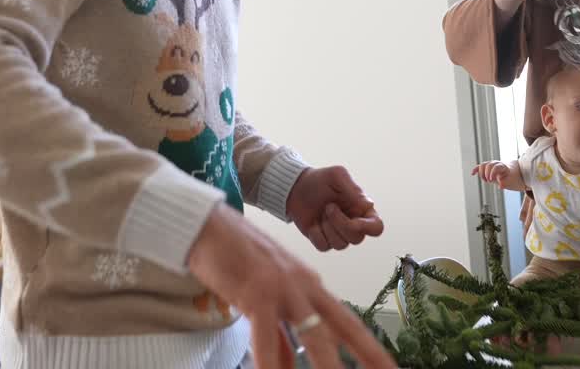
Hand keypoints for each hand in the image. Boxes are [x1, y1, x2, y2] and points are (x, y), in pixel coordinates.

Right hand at [188, 204, 395, 368]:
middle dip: (369, 355)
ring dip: (326, 366)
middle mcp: (305, 286)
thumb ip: (278, 337)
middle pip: (345, 327)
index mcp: (311, 286)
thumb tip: (289, 367)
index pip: (349, 323)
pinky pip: (266, 337)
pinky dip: (270, 363)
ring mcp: (284, 288)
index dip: (372, 350)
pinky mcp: (257, 292)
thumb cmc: (235, 260)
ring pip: (314, 335)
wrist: (207, 226)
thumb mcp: (264, 300)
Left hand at [286, 166, 384, 251]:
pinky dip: (316, 234)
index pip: (376, 227)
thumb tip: (368, 205)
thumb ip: (353, 190)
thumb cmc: (320, 180)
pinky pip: (324, 247)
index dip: (368, 228)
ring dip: (328, 228)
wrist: (296, 188)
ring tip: (321, 213)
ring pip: (341, 245)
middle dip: (341, 224)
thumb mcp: (337, 176)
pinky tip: (313, 222)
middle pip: (357, 238)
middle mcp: (353, 224)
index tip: (354, 219)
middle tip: (328, 206)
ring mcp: (338, 234)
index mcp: (362, 210)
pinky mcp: (323, 240)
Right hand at [472, 161, 510, 187]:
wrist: (510, 172)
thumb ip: (505, 183)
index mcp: (502, 166)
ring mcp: (490, 164)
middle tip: (490, 181)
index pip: (495, 167)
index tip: (491, 180)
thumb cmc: (510, 177)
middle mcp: (495, 163)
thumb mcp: (510, 181)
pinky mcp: (486, 167)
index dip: (492, 173)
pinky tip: (472, 174)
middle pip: (488, 165)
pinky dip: (475, 170)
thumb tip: (500, 186)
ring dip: (482, 174)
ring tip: (486, 181)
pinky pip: (479, 167)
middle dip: (487, 174)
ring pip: (482, 165)